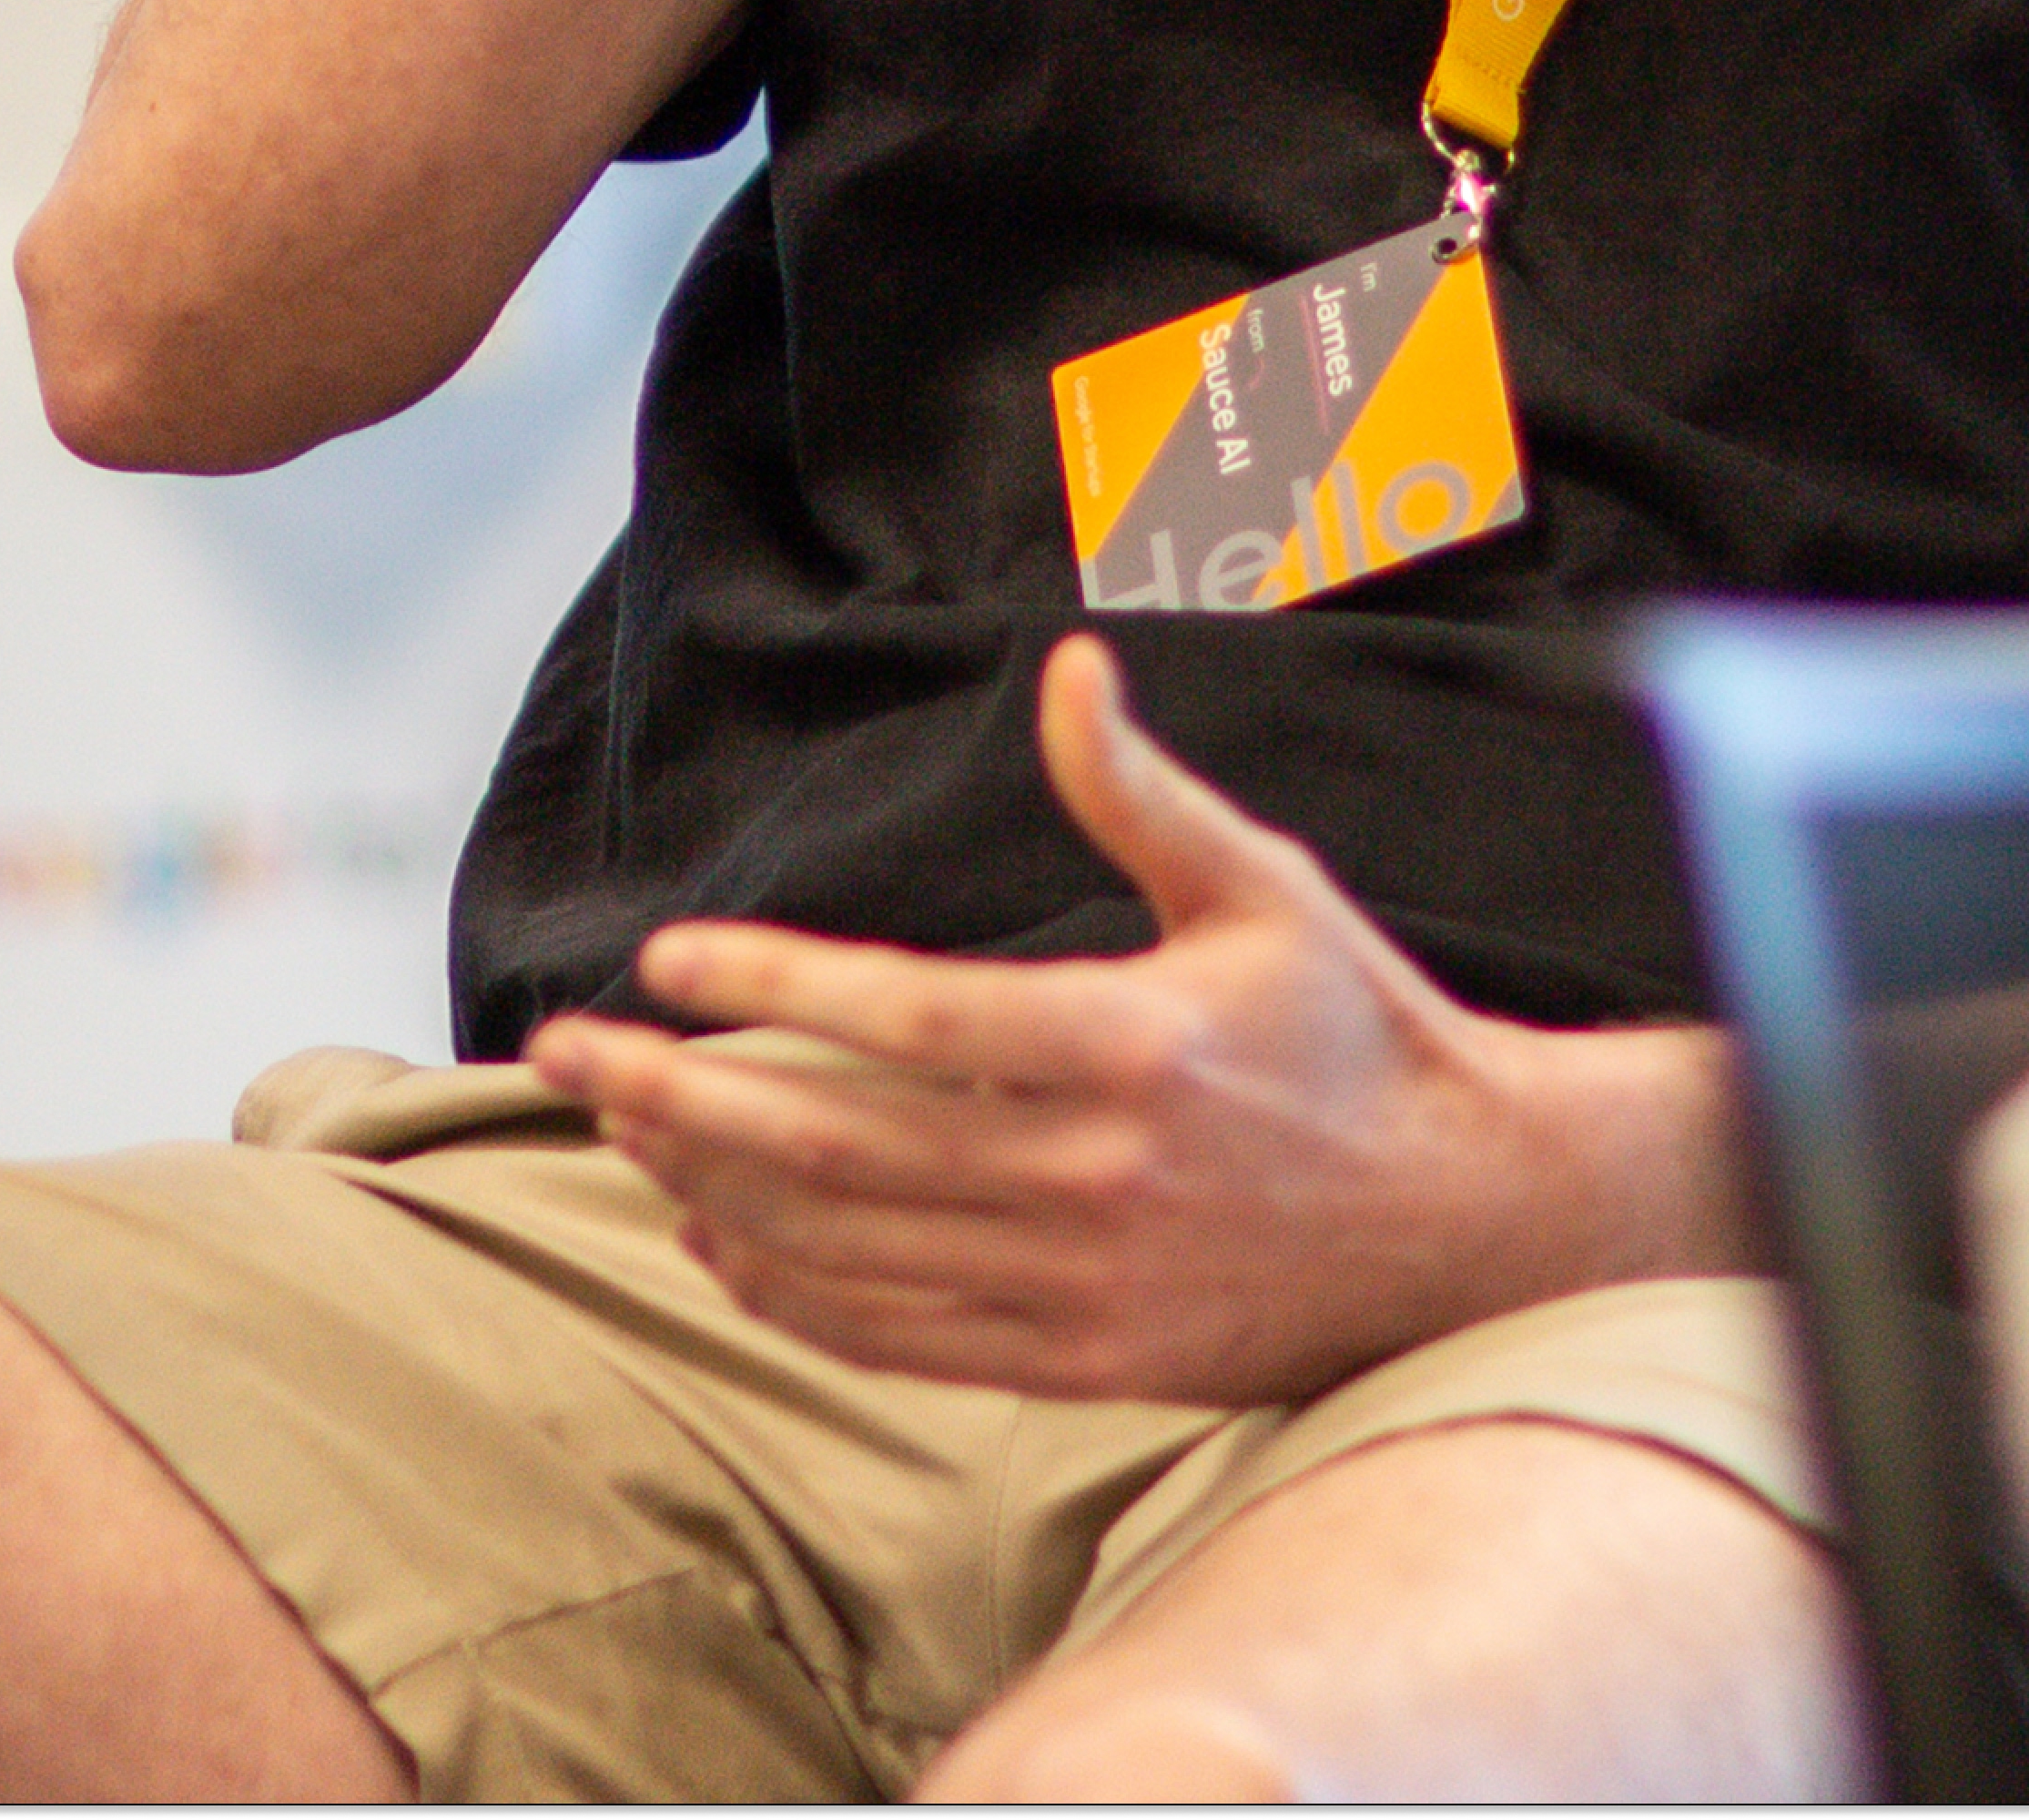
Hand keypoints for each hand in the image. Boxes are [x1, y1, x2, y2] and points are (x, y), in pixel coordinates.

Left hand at [524, 637, 1737, 1407]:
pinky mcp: (1074, 1360)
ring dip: (703, 1186)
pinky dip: (782, 1289)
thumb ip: (1139, 792)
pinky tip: (715, 1238)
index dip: (767, 987)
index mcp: (1131, 1043)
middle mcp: (1091, 1174)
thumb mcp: (1263, 888)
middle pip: (827, 1144)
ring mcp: (1076, 1282)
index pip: (901, 1017)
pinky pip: (886, 1334)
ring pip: (836, 1245)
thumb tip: (1067, 668)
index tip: (666, 955)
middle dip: (670, 1094)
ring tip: (615, 1127)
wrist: (1464, 1228)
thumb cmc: (1358, 1030)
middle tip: (564, 1049)